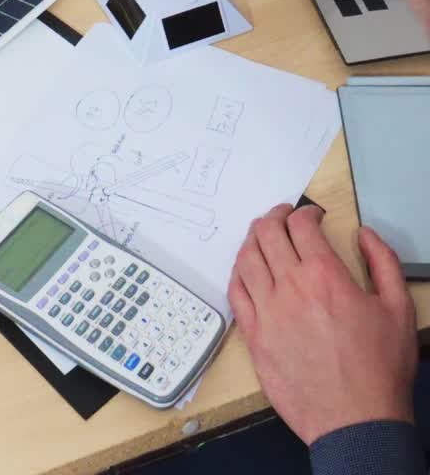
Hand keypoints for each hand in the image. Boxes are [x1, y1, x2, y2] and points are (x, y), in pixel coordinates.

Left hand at [228, 204, 417, 445]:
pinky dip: (238, 273)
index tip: (312, 216)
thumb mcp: (399, 308)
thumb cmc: (379, 369)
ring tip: (261, 234)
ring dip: (252, 239)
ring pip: (246, 259)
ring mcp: (267, 313)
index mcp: (325, 276)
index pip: (300, 225)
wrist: (356, 422)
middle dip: (274, 216)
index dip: (305, 212)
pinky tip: (246, 269)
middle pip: (267, 233)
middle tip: (282, 215)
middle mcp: (290, 288)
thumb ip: (384, 262)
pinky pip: (236, 293)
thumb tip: (365, 235)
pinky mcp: (254, 337)